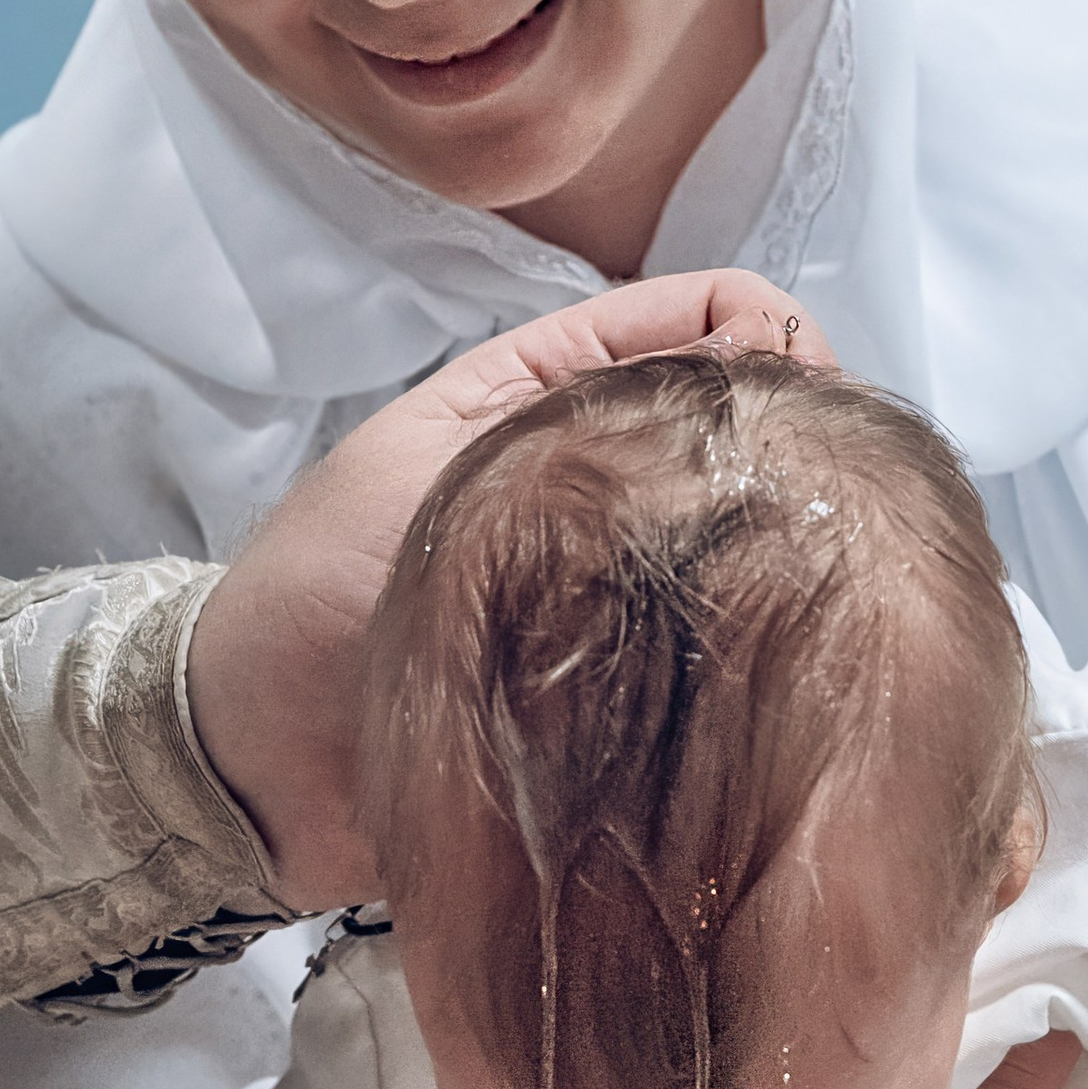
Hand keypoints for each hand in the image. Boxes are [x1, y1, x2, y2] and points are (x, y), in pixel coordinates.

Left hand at [185, 272, 834, 905]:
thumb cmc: (312, 596)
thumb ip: (573, 409)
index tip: (814, 394)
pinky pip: (721, 657)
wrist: (246, 769)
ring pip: (744, 541)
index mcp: (548, 393)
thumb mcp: (439, 466)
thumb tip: (749, 352)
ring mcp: (624, 588)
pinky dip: (763, 651)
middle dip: (801, 442)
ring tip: (834, 570)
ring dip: (790, 547)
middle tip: (841, 495)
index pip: (699, 319)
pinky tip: (801, 655)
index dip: (770, 336)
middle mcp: (602, 482)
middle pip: (741, 431)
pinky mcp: (632, 696)